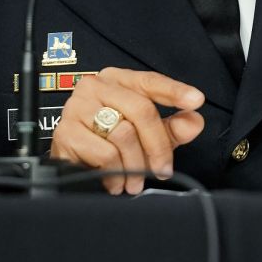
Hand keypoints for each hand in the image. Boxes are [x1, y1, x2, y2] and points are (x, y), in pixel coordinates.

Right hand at [49, 67, 205, 194]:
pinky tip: (115, 181)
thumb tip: (194, 121)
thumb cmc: (108, 142)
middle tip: (163, 169)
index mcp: (116, 80)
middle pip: (141, 110)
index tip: (196, 100)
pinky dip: (116, 173)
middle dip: (157, 145)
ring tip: (134, 180)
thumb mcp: (146, 134)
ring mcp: (77, 108)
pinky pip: (104, 154)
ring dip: (135, 164)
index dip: (174, 91)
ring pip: (124, 134)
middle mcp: (94, 87)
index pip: (149, 81)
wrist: (72, 163)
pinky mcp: (65, 133)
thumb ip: (172, 127)